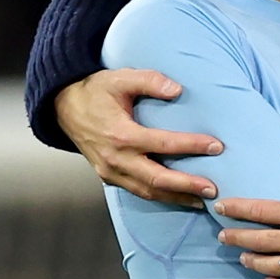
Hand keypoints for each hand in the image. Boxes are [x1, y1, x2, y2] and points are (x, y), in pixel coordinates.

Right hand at [56, 68, 221, 206]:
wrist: (63, 106)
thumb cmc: (96, 90)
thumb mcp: (121, 78)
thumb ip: (150, 80)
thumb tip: (178, 90)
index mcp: (120, 135)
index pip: (162, 144)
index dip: (191, 146)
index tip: (216, 147)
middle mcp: (115, 159)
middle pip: (156, 178)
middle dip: (187, 185)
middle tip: (213, 188)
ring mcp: (110, 171)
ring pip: (148, 191)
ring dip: (176, 197)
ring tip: (203, 200)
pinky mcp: (109, 177)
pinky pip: (138, 191)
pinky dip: (160, 196)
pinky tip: (179, 197)